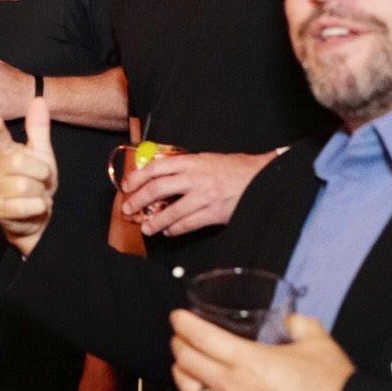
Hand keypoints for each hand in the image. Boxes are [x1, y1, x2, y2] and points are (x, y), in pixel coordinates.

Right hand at [0, 98, 56, 256]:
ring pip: (24, 185)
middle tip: (42, 180)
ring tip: (37, 195)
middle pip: (19, 162)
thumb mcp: (41, 154)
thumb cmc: (36, 180)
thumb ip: (38, 129)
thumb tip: (38, 100)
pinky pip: (24, 206)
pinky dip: (37, 207)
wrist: (35, 215)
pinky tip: (34, 208)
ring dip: (40, 193)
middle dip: (41, 173)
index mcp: (2, 152)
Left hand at [121, 151, 273, 236]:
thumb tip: (159, 175)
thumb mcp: (208, 159)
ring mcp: (205, 196)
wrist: (264, 178)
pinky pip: (187, 224)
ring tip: (146, 227)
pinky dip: (174, 229)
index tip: (126, 186)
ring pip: (170, 211)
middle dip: (138, 200)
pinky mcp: (214, 213)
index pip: (156, 167)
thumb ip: (186, 166)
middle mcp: (196, 178)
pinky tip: (168, 231)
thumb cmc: (236, 168)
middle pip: (157, 189)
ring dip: (154, 221)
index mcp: (193, 161)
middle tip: (128, 209)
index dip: (137, 177)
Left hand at [170, 311, 353, 390]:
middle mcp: (231, 388)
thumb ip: (297, 324)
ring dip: (181, 374)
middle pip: (186, 363)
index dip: (183, 324)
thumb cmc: (332, 389)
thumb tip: (287, 319)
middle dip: (178, 345)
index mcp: (247, 360)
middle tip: (179, 337)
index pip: (200, 337)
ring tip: (183, 364)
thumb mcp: (318, 342)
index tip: (177, 317)